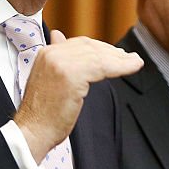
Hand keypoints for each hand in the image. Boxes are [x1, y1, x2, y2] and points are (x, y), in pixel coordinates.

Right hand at [15, 31, 142, 159]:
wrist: (32, 132)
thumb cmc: (43, 114)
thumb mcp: (48, 78)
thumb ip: (58, 59)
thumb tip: (60, 36)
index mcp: (46, 53)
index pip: (79, 43)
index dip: (101, 48)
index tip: (117, 54)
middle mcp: (52, 54)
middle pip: (90, 47)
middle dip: (112, 52)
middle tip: (130, 58)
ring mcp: (61, 63)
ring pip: (99, 56)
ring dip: (121, 59)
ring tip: (135, 63)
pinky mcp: (72, 75)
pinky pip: (103, 67)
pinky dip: (121, 66)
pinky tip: (132, 67)